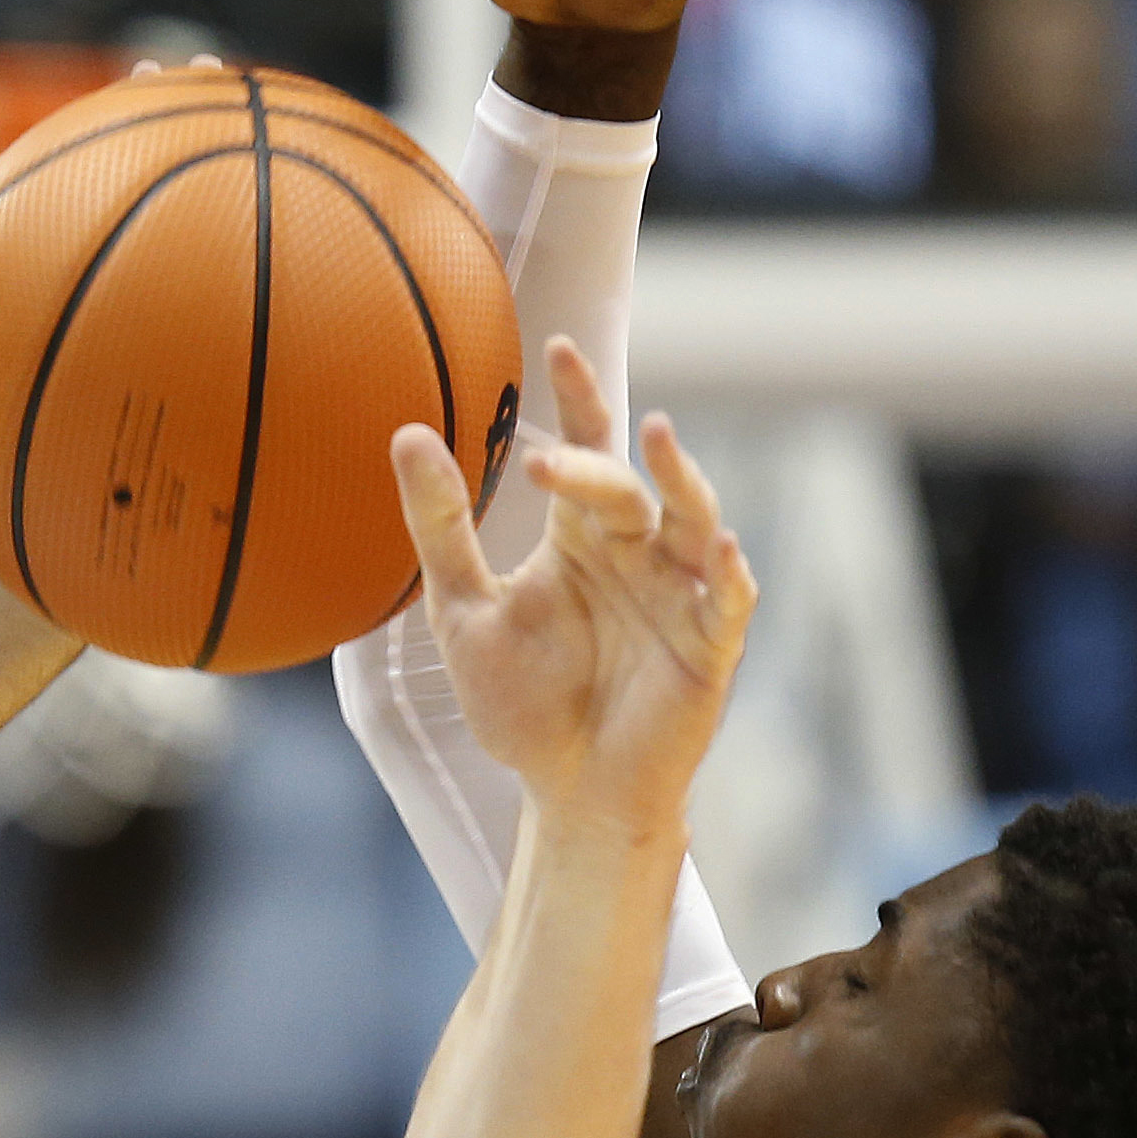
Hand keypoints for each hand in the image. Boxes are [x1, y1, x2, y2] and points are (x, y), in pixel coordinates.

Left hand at [390, 339, 752, 831]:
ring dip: (680, 480)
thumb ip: (442, 527)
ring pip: (693, 520)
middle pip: (626, 489)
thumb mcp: (464, 611)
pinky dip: (725, 572)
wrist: (568, 789)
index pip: (588, 450)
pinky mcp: (711, 648)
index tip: (556, 348)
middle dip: (592, 468)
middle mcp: (638, 554)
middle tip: (547, 461)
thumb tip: (408, 432)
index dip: (580, 399)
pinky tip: (715, 546)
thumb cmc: (522, 702)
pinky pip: (729, 601)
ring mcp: (680, 597)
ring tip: (657, 439)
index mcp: (584, 538)